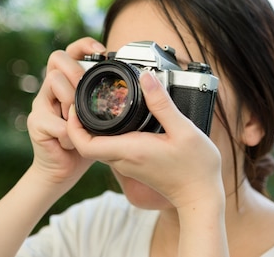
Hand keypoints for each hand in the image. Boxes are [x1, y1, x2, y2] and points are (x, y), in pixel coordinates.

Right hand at [27, 37, 106, 186]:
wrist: (65, 169)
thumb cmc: (88, 139)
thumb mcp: (104, 115)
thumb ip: (111, 99)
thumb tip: (143, 85)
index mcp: (69, 82)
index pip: (71, 52)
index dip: (84, 45)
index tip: (102, 50)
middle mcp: (52, 88)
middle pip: (57, 58)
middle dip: (76, 69)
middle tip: (87, 87)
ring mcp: (42, 104)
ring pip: (53, 81)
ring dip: (71, 98)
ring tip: (79, 117)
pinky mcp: (36, 123)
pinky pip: (54, 120)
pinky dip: (67, 132)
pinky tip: (72, 142)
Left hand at [65, 70, 223, 208]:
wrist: (200, 196)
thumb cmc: (196, 167)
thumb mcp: (184, 129)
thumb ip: (162, 103)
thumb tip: (146, 78)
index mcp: (130, 150)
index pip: (85, 144)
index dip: (72, 125)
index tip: (76, 105)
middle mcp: (124, 160)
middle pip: (87, 144)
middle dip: (78, 123)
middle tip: (83, 98)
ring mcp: (128, 165)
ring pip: (98, 147)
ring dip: (91, 129)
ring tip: (98, 105)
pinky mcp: (134, 166)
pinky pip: (111, 150)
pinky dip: (106, 135)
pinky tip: (117, 120)